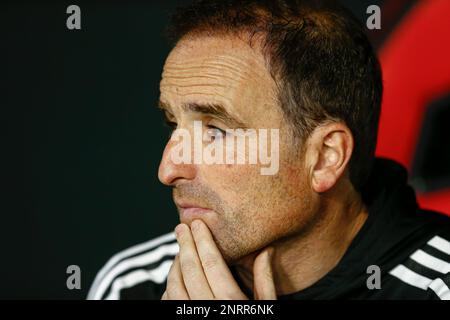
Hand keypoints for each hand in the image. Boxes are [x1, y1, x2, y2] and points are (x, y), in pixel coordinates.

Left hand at [161, 220, 276, 299]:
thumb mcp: (267, 309)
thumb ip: (265, 281)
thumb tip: (266, 250)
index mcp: (233, 304)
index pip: (213, 264)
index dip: (203, 241)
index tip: (197, 225)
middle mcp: (211, 312)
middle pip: (190, 271)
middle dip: (184, 246)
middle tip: (181, 228)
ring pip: (175, 287)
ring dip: (174, 265)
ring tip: (179, 251)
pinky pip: (170, 305)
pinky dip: (168, 288)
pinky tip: (174, 278)